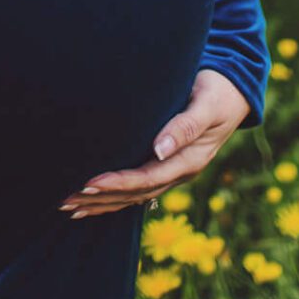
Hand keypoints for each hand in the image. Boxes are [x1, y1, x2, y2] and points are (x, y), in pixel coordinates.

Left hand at [59, 69, 250, 218]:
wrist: (234, 93)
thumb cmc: (216, 92)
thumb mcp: (205, 105)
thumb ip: (185, 126)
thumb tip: (160, 150)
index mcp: (189, 160)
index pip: (147, 178)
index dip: (118, 182)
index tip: (88, 183)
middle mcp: (180, 172)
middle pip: (136, 193)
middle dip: (100, 198)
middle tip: (64, 200)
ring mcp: (173, 172)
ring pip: (134, 196)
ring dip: (101, 203)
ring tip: (67, 206)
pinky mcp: (166, 166)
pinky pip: (138, 189)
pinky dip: (113, 198)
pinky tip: (90, 203)